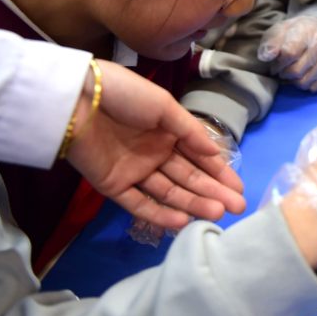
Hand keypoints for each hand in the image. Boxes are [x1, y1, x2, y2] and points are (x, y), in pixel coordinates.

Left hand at [65, 61, 245, 230]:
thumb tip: (216, 153)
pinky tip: (183, 220)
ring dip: (193, 203)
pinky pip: (139, 203)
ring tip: (217, 213)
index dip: (219, 172)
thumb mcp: (164, 106)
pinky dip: (160, 213)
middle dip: (213, 192)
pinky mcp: (114, 186)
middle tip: (237, 208)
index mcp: (168, 132)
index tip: (239, 188)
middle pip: (188, 177)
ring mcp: (135, 171)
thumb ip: (190, 133)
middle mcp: (154, 153)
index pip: (199, 157)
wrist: (77, 99)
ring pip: (169, 192)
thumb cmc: (125, 95)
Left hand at [257, 15, 316, 91]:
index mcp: (307, 32)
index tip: (275, 64)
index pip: (289, 53)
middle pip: (297, 71)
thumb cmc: (299, 31)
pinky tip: (304, 76)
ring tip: (292, 73)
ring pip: (305, 82)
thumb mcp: (281, 29)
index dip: (278, 63)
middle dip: (285, 74)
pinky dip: (307, 85)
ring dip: (294, 81)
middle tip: (282, 71)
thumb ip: (271, 42)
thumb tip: (266, 57)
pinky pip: (316, 87)